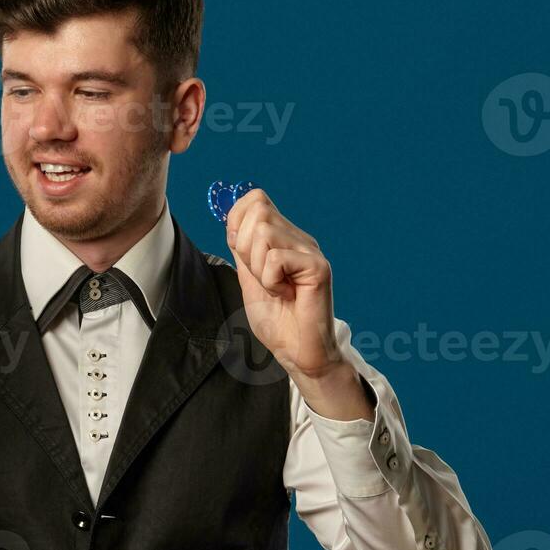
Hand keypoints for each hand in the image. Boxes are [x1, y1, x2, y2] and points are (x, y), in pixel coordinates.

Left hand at [224, 189, 342, 379]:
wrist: (297, 352)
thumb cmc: (277, 321)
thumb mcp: (249, 278)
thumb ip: (242, 249)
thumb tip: (232, 219)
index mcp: (283, 238)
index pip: (256, 198)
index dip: (237, 220)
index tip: (243, 255)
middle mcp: (299, 239)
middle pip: (258, 210)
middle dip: (245, 247)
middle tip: (262, 276)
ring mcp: (310, 251)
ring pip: (265, 232)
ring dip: (258, 268)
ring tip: (275, 288)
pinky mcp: (318, 267)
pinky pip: (276, 259)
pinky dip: (271, 281)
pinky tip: (286, 295)